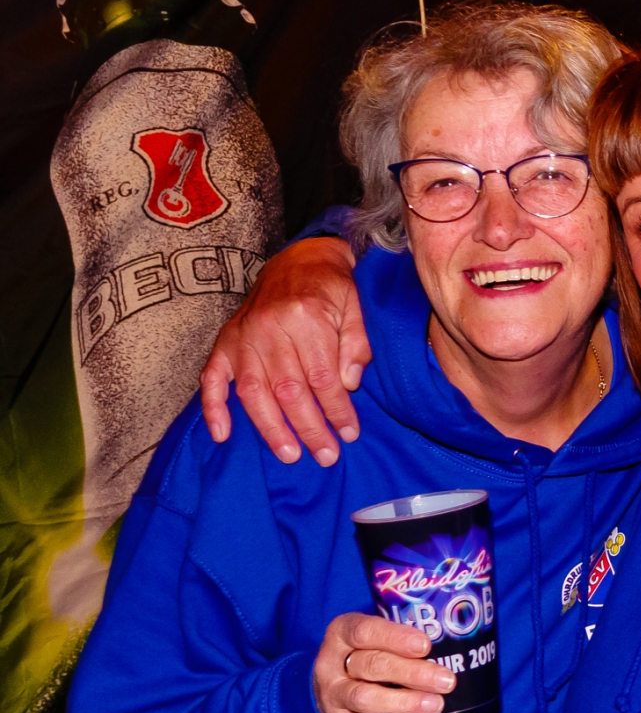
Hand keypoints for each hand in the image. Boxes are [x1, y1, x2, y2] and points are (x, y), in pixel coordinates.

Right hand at [200, 237, 368, 466]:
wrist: (301, 257)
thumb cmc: (333, 287)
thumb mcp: (357, 307)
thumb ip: (356, 345)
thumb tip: (347, 385)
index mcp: (305, 317)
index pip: (322, 377)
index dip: (336, 410)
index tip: (350, 433)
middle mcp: (269, 328)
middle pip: (289, 390)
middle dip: (309, 428)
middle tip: (325, 456)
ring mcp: (242, 336)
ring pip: (253, 392)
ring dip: (270, 428)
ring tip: (289, 454)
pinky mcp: (225, 341)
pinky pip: (211, 378)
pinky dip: (213, 408)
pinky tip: (222, 434)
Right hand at [312, 613, 451, 712]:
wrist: (336, 685)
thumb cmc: (370, 652)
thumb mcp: (378, 636)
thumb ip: (403, 638)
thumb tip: (451, 646)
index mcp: (341, 632)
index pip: (365, 631)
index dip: (396, 638)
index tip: (426, 646)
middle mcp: (330, 663)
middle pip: (372, 666)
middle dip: (413, 674)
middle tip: (446, 681)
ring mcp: (332, 695)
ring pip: (367, 699)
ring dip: (406, 704)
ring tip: (437, 705)